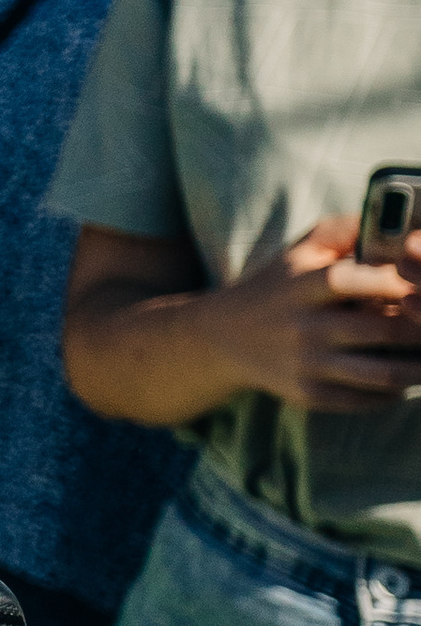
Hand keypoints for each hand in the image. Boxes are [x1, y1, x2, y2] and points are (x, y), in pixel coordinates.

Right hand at [209, 218, 420, 414]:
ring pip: (381, 374)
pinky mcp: (309, 395)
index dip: (397, 282)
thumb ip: (345, 231)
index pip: (354, 281)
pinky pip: (363, 399)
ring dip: (418, 368)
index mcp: (303, 286)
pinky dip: (393, 393)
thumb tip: (396, 225)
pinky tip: (405, 380)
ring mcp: (307, 365)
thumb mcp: (300, 249)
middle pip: (381, 331)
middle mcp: (305, 327)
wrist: (224, 337)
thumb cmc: (277, 285)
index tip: (420, 284)